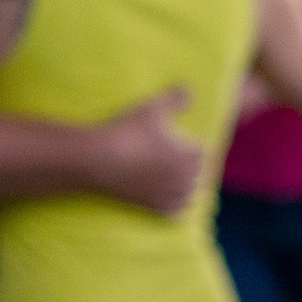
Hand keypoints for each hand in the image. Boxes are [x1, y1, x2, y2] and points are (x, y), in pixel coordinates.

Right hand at [90, 88, 203, 214]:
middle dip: (192, 168)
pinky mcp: (153, 208)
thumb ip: (174, 98)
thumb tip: (189, 88)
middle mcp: (184, 178)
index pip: (203, 153)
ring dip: (187, 189)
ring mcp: (169, 195)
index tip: (190, 145)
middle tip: (184, 162)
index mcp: (190, 156)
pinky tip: (171, 202)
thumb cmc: (128, 131)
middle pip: (198, 175)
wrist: (99, 159)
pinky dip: (175, 209)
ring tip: (180, 181)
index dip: (195, 148)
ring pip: (189, 195)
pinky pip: (174, 213)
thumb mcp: (152, 109)